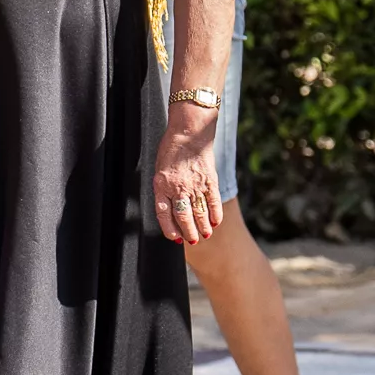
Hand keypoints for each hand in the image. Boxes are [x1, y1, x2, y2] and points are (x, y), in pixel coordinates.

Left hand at [153, 109, 221, 245]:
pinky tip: (215, 223)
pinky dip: (216, 215)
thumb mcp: (159, 170)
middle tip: (192, 241)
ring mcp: (195, 185)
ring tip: (204, 235)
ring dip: (203, 227)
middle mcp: (178, 187)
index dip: (169, 229)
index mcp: (161, 185)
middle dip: (188, 232)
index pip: (163, 214)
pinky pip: (213, 202)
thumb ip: (164, 189)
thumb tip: (171, 211)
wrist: (189, 133)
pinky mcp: (210, 180)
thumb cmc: (171, 151)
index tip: (174, 238)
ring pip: (200, 213)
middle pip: (183, 217)